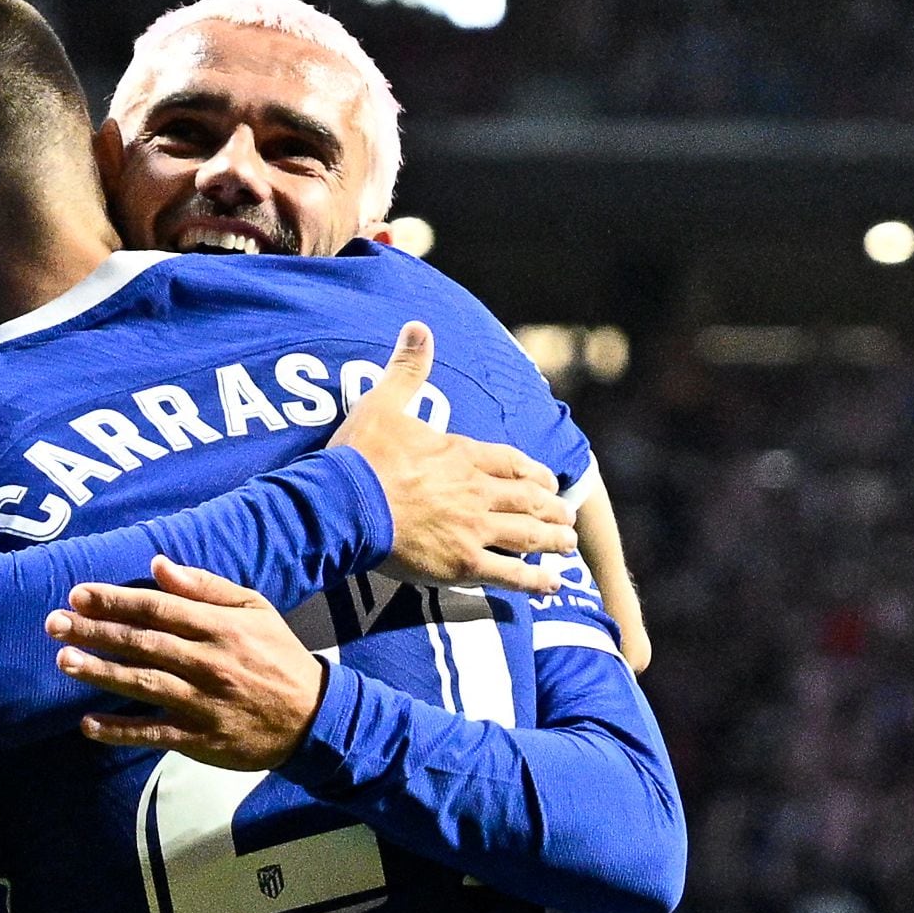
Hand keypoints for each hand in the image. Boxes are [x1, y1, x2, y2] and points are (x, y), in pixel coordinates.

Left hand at [49, 560, 327, 769]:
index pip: (159, 609)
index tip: (79, 594)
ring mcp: (204, 703)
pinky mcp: (201, 740)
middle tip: (54, 624)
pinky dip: (120, 731)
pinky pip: (154, 734)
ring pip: (144, 685)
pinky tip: (87, 724)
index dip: (116, 601)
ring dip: (101, 673)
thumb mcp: (253, 609)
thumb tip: (158, 563)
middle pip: (144, 644)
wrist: (312, 718)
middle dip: (96, 632)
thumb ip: (205, 586)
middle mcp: (210, 663)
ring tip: (64, 661)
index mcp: (221, 627)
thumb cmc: (277, 656)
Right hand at [327, 323, 576, 594]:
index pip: (512, 463)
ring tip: (567, 546)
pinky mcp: (463, 563)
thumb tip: (418, 326)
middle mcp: (478, 491)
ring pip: (528, 535)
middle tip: (566, 517)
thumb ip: (407, 368)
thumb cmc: (361, 455)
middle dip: (551, 508)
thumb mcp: (383, 402)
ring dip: (552, 540)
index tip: (548, 482)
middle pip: (528, 499)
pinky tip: (552, 586)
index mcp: (463, 454)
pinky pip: (510, 574)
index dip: (534, 474)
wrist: (346, 503)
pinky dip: (535, 581)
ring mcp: (474, 528)